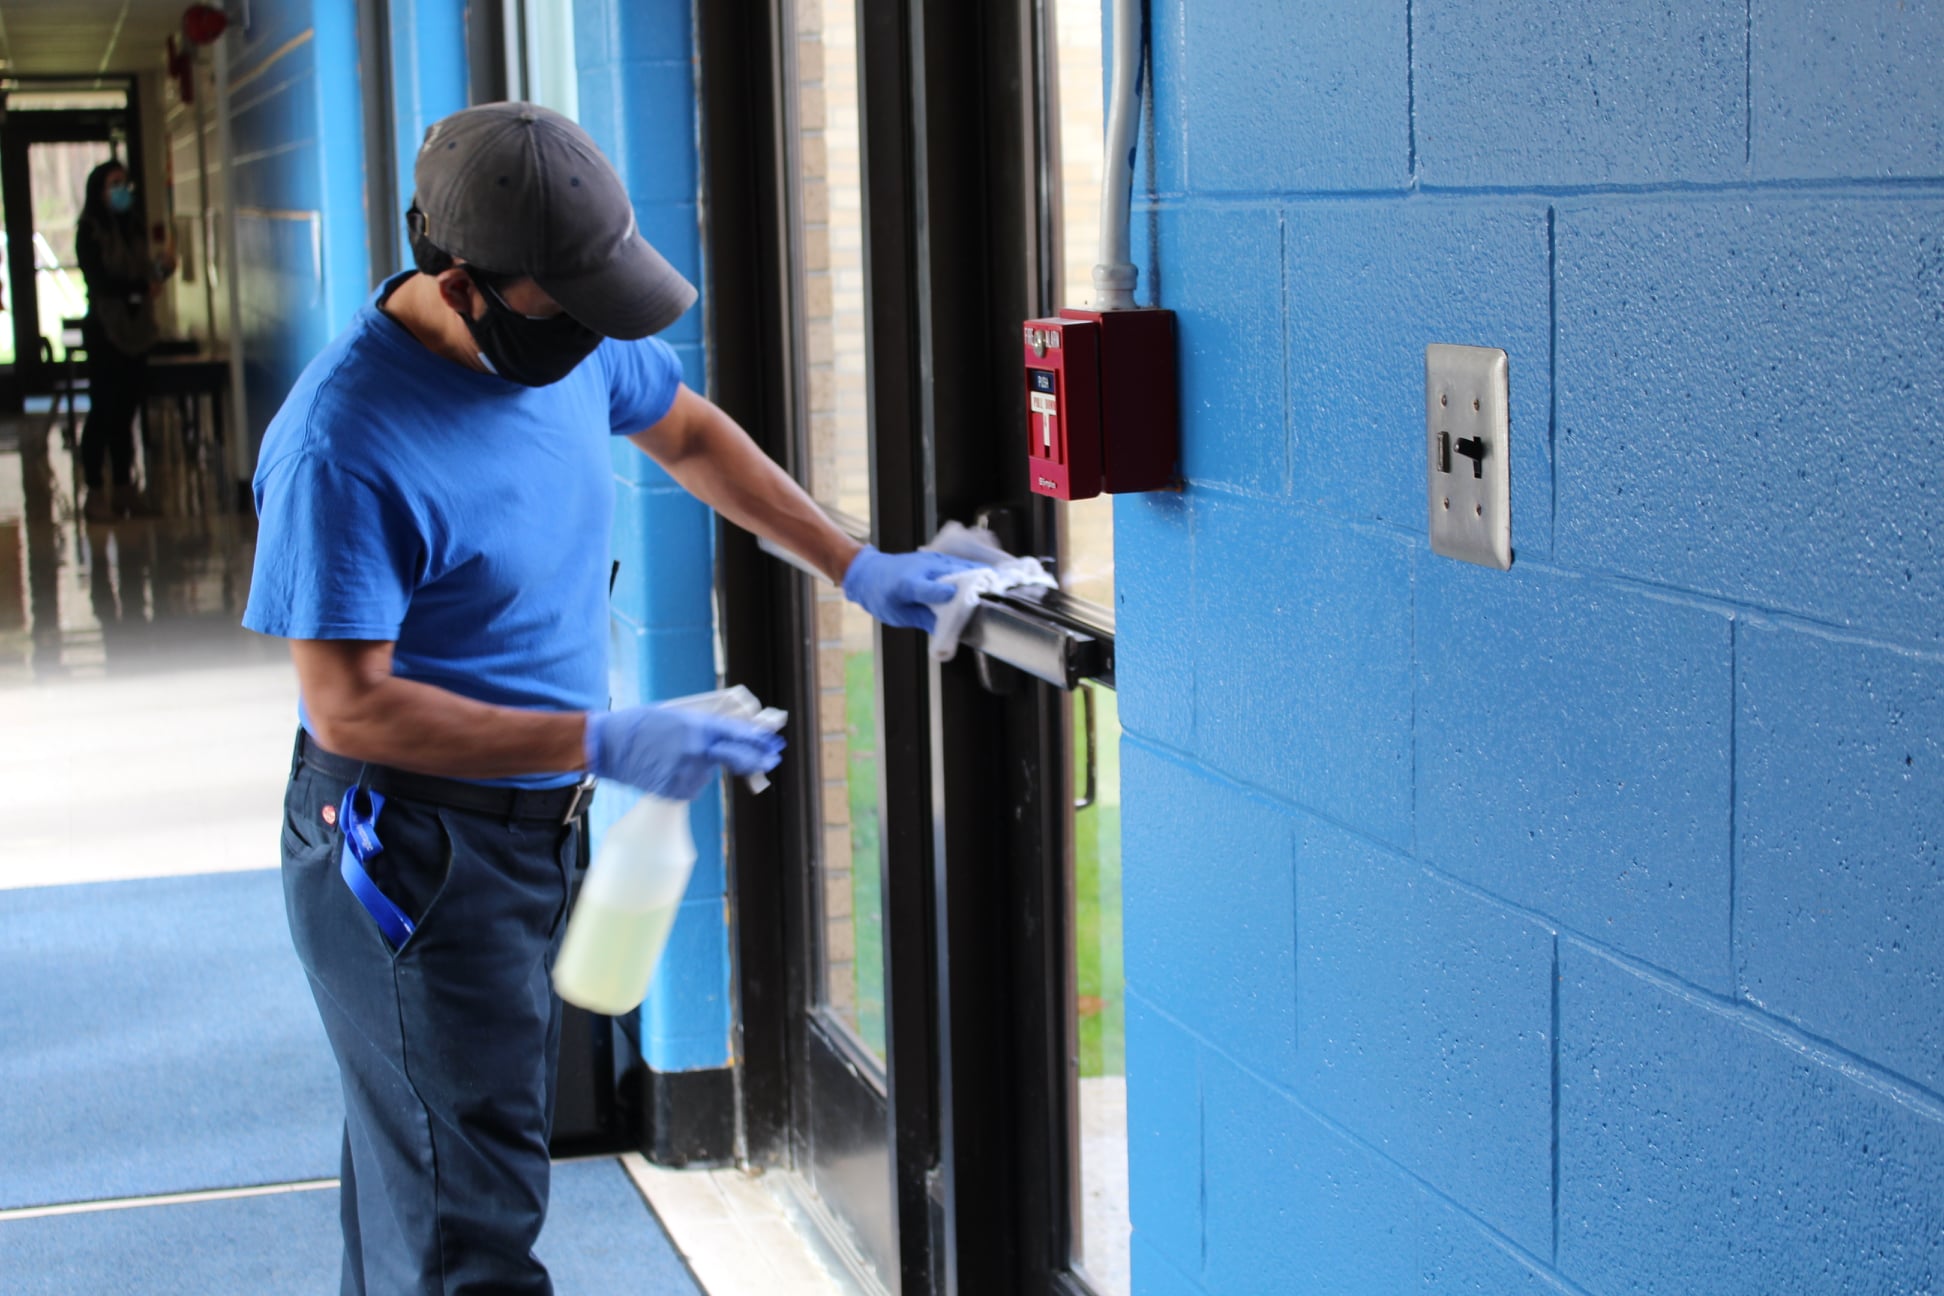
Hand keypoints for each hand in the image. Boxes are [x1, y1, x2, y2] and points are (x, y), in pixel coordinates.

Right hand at [584, 704, 783, 799]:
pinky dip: (687, 779)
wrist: (610, 745)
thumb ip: (705, 726)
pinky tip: (668, 769)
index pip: (737, 735)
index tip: (773, 743)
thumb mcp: (678, 715)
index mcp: (697, 728)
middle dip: (755, 759)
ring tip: (675, 756)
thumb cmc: (641, 725)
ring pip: (708, 773)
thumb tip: (730, 735)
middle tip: (771, 758)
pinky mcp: (676, 790)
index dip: (758, 740)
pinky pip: (691, 785)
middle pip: (735, 757)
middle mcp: (696, 751)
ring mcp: (686, 773)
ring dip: (703, 767)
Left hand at [841, 545, 981, 632]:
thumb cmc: (881, 595)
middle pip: (953, 573)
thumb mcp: (898, 615)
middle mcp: (922, 568)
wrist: (868, 572)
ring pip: (960, 566)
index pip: (928, 589)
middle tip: (995, 594)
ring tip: (997, 586)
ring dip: (977, 575)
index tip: (962, 600)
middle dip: (974, 584)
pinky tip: (984, 579)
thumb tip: (946, 631)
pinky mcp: (936, 558)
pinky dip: (971, 571)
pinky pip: (958, 564)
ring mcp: (931, 560)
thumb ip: (924, 620)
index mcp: (907, 585)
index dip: (945, 594)